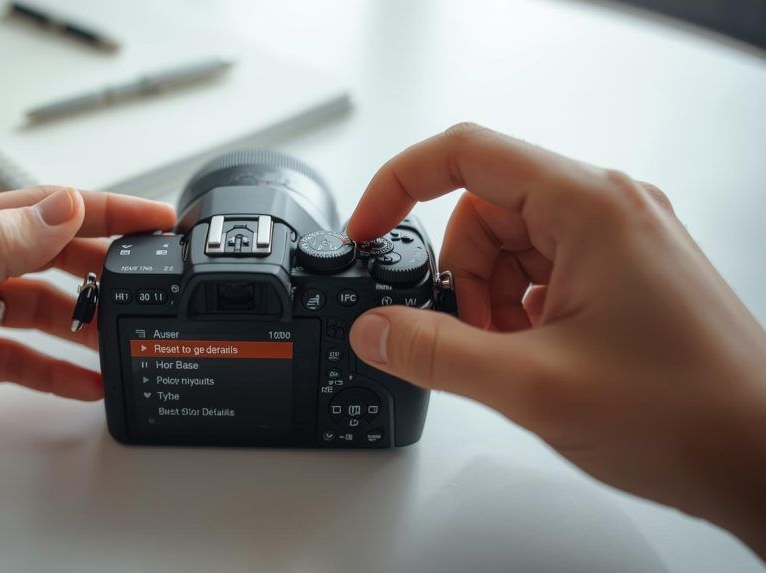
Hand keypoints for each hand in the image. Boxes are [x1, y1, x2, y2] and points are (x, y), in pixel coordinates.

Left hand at [0, 186, 174, 568]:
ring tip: (121, 339)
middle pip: (45, 257)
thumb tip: (60, 208)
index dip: (103, 211)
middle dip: (101, 268)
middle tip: (150, 282)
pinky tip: (85, 383)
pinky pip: (24, 358)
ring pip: (40, 309)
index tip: (153, 219)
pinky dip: (57, 369)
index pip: (36, 209)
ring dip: (84, 324)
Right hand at [346, 124, 765, 555]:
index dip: (399, 184)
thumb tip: (375, 329)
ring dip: (489, 303)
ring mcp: (618, 242)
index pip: (465, 154)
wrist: (762, 460)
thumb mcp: (534, 384)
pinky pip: (540, 274)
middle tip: (472, 337)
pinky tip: (536, 358)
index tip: (367, 228)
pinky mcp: (622, 275)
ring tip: (514, 358)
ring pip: (510, 249)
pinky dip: (518, 314)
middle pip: (484, 213)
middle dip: (460, 278)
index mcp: (590, 207)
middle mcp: (607, 210)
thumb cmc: (687, 412)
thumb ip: (435, 353)